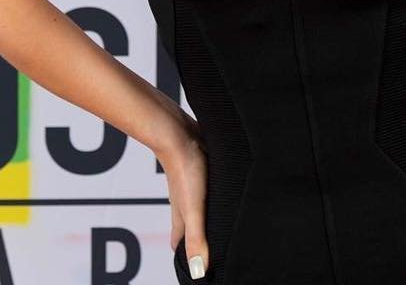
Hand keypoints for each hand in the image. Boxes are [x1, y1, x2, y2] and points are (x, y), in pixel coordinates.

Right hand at [158, 114, 208, 279]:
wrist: (179, 133)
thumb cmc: (185, 170)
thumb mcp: (193, 210)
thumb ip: (196, 239)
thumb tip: (199, 273)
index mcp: (181, 217)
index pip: (180, 244)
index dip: (185, 258)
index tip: (195, 271)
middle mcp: (185, 203)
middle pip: (189, 227)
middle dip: (199, 240)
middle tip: (212, 251)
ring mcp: (193, 186)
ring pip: (200, 207)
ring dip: (208, 217)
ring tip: (222, 225)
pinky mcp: (203, 170)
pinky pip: (209, 188)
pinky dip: (216, 195)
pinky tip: (226, 191)